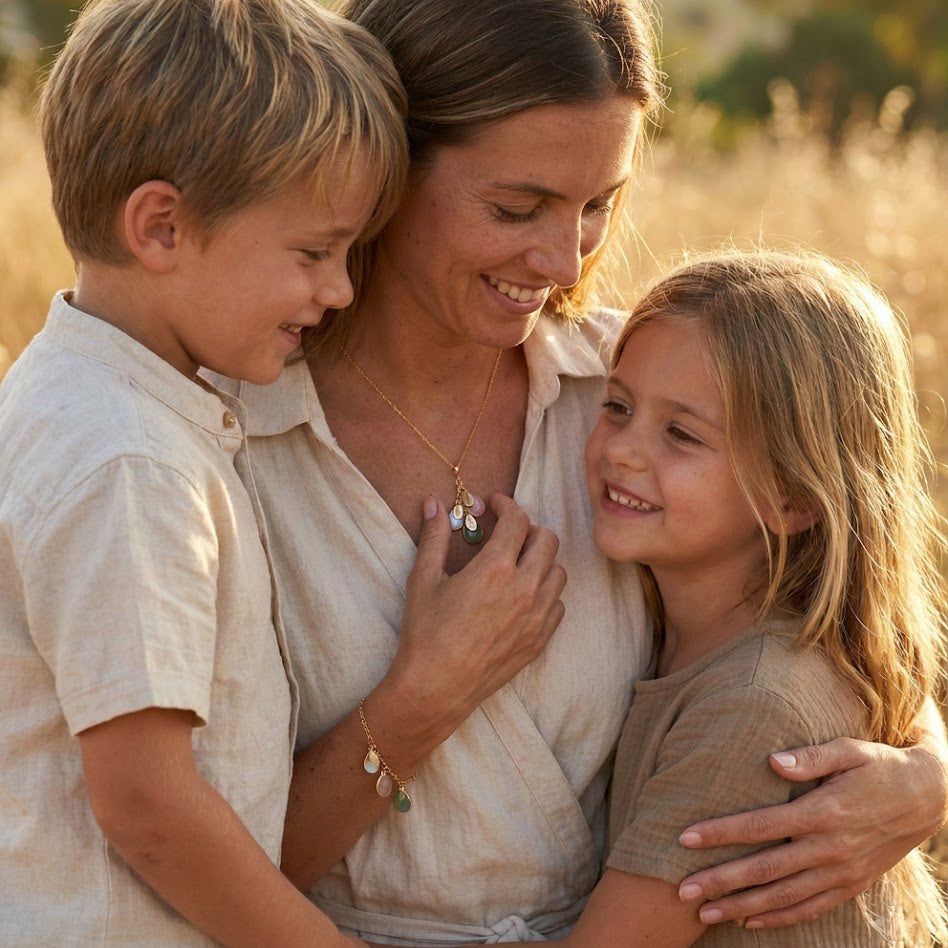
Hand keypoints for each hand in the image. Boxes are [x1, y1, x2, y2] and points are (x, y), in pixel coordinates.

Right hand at [382, 493, 565, 737]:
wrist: (436, 686)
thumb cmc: (426, 632)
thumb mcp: (424, 579)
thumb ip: (434, 537)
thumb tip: (434, 504)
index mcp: (496, 568)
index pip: (517, 519)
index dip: (506, 504)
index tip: (494, 504)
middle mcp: (524, 588)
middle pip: (547, 539)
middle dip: (527, 529)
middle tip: (506, 534)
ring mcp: (537, 616)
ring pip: (558, 571)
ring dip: (540, 561)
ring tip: (516, 565)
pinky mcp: (540, 639)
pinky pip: (558, 604)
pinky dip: (545, 593)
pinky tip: (522, 596)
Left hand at [676, 736, 946, 928]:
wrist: (928, 797)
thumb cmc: (879, 766)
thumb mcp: (849, 750)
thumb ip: (810, 757)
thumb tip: (772, 760)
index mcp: (822, 812)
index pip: (761, 825)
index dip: (722, 833)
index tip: (686, 837)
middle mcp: (829, 848)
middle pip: (765, 869)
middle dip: (720, 881)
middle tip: (682, 891)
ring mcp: (840, 871)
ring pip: (783, 896)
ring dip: (741, 907)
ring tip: (704, 913)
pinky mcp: (850, 885)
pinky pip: (810, 908)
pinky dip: (779, 918)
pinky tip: (750, 922)